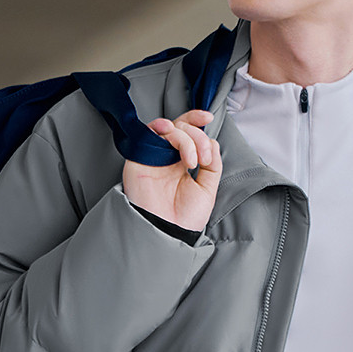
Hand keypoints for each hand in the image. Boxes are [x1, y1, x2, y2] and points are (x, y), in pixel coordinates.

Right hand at [121, 109, 221, 232]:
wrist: (167, 233)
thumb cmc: (184, 218)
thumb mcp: (207, 189)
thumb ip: (213, 166)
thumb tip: (213, 142)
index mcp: (182, 162)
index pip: (189, 133)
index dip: (197, 120)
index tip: (209, 118)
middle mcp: (168, 157)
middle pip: (182, 128)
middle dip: (197, 137)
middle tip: (202, 159)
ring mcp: (154, 157)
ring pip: (169, 129)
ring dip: (185, 137)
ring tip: (192, 160)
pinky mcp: (139, 158)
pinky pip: (147, 134)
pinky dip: (160, 127)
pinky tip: (170, 134)